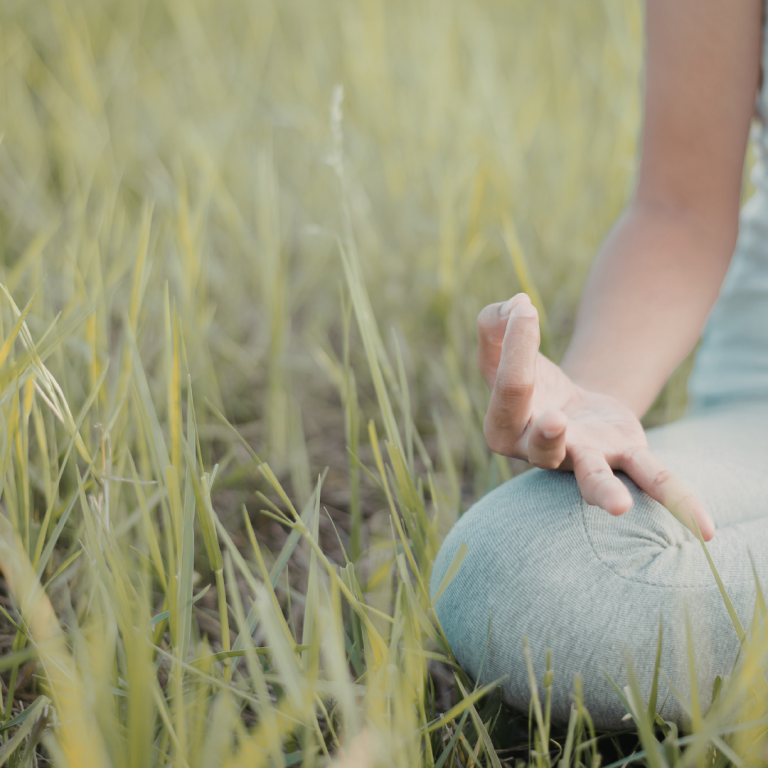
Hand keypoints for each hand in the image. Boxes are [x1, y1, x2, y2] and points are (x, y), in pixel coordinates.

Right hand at [478, 293, 714, 540]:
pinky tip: (706, 531)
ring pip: (592, 476)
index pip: (512, 387)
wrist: (567, 406)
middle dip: (548, 433)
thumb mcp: (503, 343)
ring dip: (603, 489)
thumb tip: (516, 307)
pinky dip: (678, 501)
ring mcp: (583, 459)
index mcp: (503, 426)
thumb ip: (495, 323)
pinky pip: (651, 479)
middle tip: (555, 420)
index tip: (527, 306)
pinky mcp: (624, 454)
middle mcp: (540, 452)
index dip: (519, 342)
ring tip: (618, 507)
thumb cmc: (528, 377)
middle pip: (543, 441)